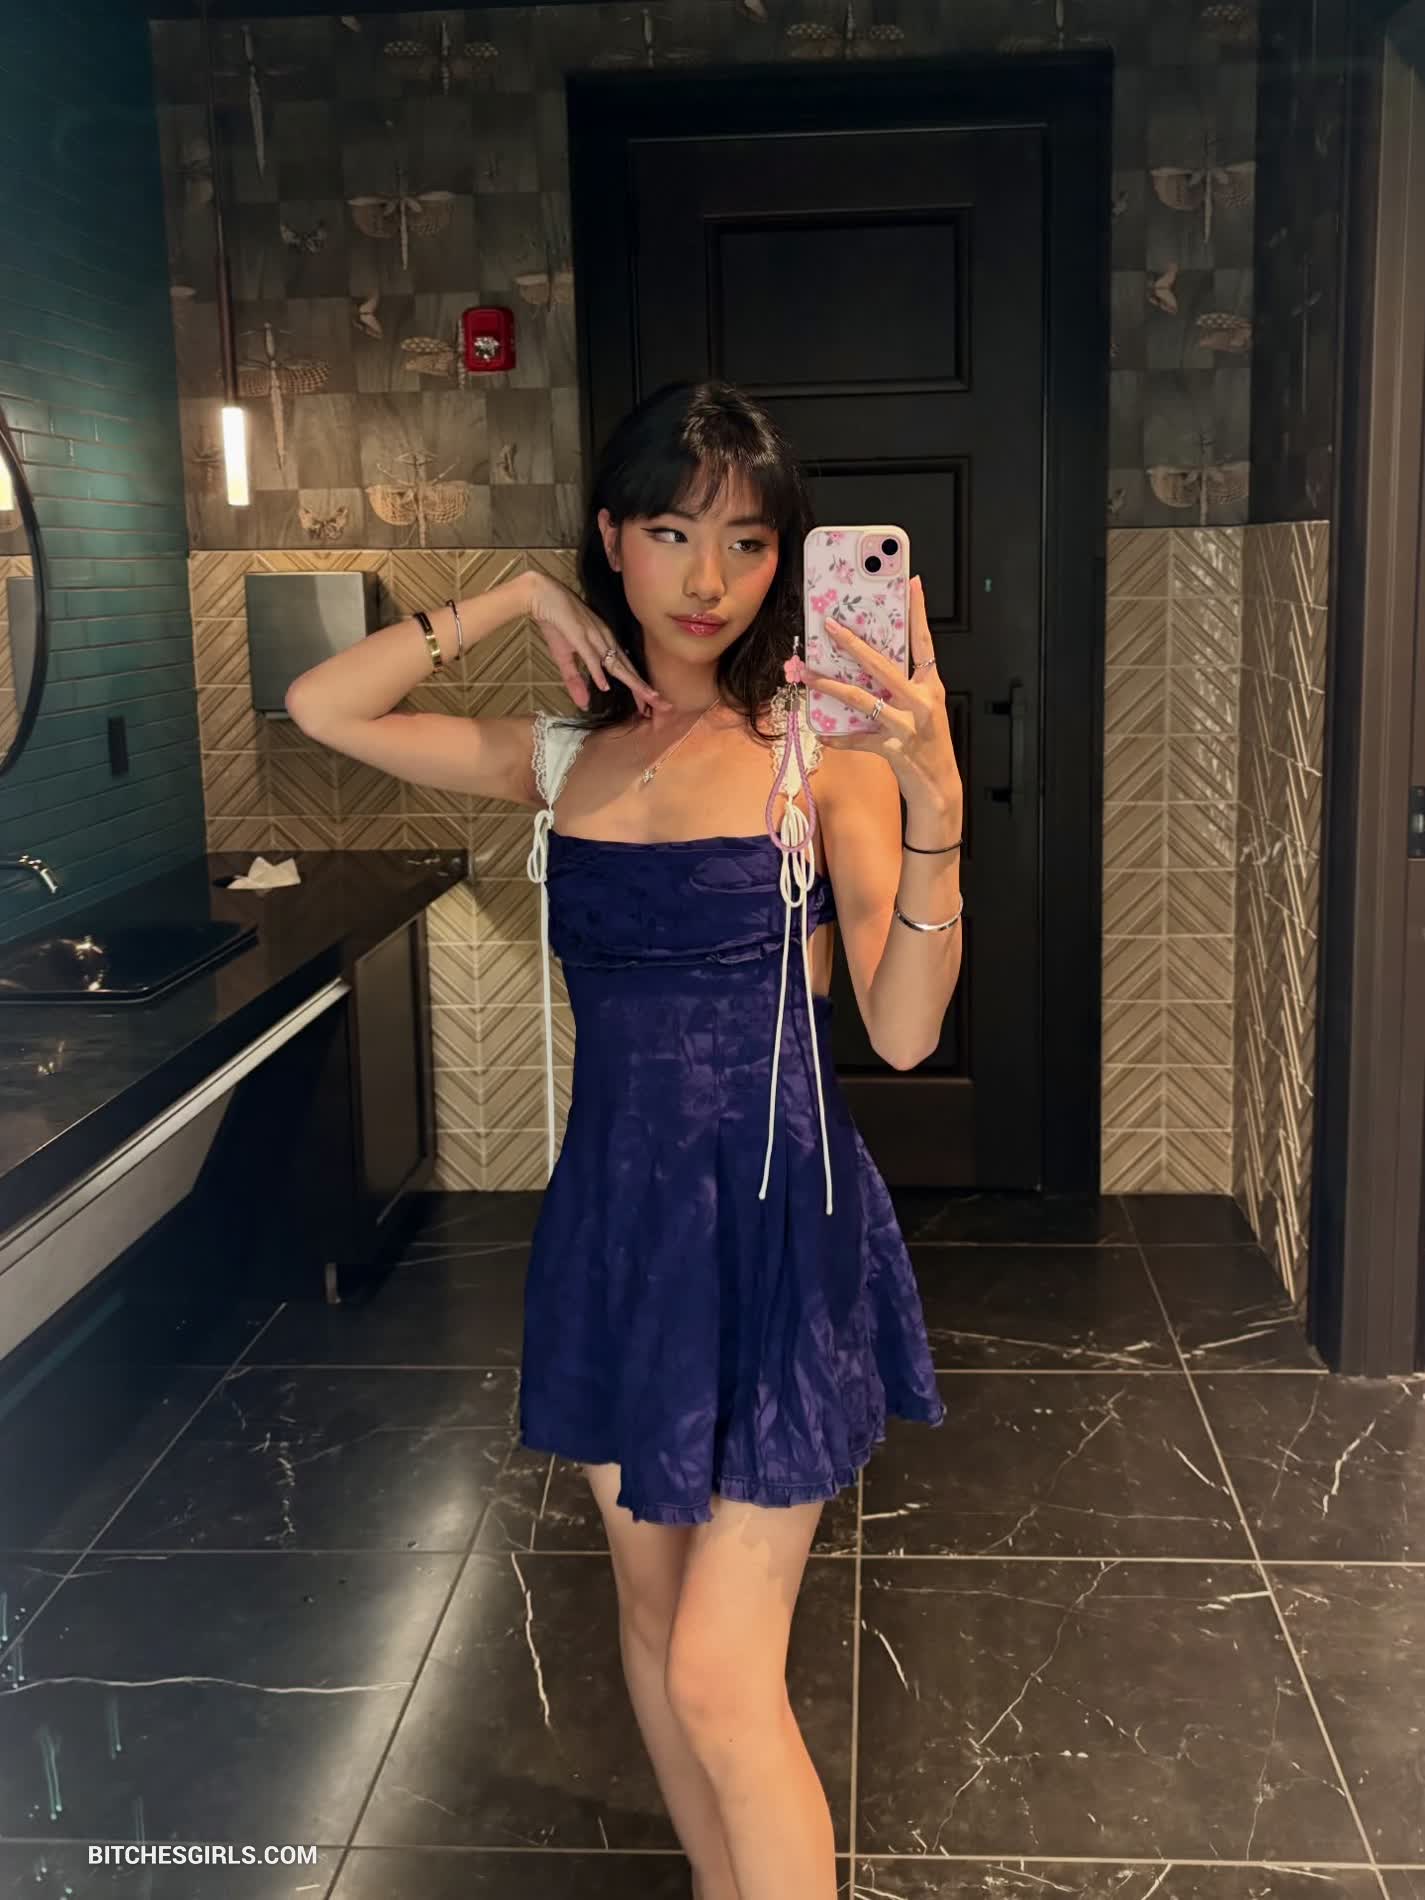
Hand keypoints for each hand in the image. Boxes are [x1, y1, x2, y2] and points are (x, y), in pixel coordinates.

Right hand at [526, 572, 669, 714]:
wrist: (542, 595)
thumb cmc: (556, 622)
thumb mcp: (564, 657)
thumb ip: (575, 681)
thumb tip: (583, 705)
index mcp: (605, 642)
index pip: (626, 669)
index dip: (639, 687)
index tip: (651, 703)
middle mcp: (605, 639)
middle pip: (628, 669)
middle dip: (645, 689)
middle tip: (664, 706)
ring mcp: (594, 636)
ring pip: (617, 664)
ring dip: (633, 683)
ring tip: (648, 699)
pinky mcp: (579, 635)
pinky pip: (591, 656)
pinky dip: (598, 671)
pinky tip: (605, 686)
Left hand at [794, 576, 962, 818]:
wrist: (939, 790)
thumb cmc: (927, 745)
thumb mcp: (922, 710)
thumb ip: (902, 686)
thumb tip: (866, 663)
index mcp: (931, 686)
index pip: (924, 642)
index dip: (918, 612)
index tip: (912, 582)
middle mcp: (921, 702)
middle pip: (883, 665)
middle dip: (853, 644)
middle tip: (829, 625)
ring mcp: (907, 726)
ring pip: (861, 699)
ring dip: (830, 685)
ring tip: (807, 674)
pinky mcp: (893, 749)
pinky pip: (857, 739)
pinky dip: (837, 737)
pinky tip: (820, 731)